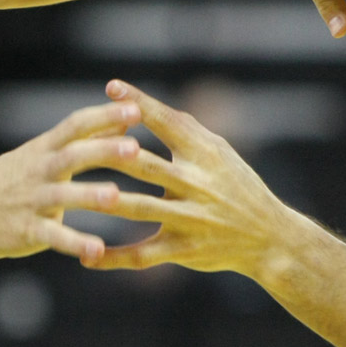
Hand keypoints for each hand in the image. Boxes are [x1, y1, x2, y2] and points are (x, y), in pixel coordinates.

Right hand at [0, 101, 142, 263]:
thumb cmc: (13, 181)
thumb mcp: (42, 154)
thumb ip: (85, 140)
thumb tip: (125, 120)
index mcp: (44, 149)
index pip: (75, 125)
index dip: (104, 116)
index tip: (136, 108)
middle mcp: (38, 170)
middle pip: (72, 155)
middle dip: (102, 151)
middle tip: (135, 148)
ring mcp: (31, 200)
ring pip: (61, 195)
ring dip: (88, 195)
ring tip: (115, 196)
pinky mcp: (26, 230)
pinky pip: (52, 237)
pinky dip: (75, 243)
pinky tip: (98, 250)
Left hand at [85, 80, 293, 275]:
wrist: (271, 238)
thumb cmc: (237, 186)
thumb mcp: (219, 152)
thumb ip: (183, 129)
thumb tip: (140, 102)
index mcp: (205, 154)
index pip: (167, 123)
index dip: (139, 104)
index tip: (111, 87)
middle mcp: (197, 184)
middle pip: (145, 165)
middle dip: (112, 153)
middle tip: (77, 144)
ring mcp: (190, 218)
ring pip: (140, 208)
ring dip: (107, 203)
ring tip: (74, 197)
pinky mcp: (185, 249)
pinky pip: (144, 255)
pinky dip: (115, 259)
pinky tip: (87, 257)